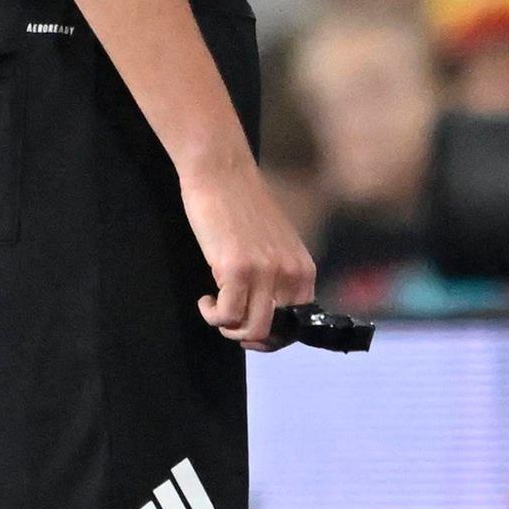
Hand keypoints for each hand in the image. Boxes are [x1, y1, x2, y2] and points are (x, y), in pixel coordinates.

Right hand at [178, 156, 315, 348]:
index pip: (297, 322)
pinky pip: (226, 316)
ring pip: (251, 330)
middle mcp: (290, 273)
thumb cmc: (243, 207)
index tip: (250, 327)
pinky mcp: (237, 269)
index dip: (272, 334)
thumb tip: (268, 315)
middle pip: (274, 332)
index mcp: (303, 268)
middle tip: (228, 322)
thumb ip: (278, 276)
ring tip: (215, 308)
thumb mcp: (274, 245)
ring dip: (228, 328)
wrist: (223, 172)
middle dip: (248, 335)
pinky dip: (212, 315)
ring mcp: (265, 272)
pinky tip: (205, 298)